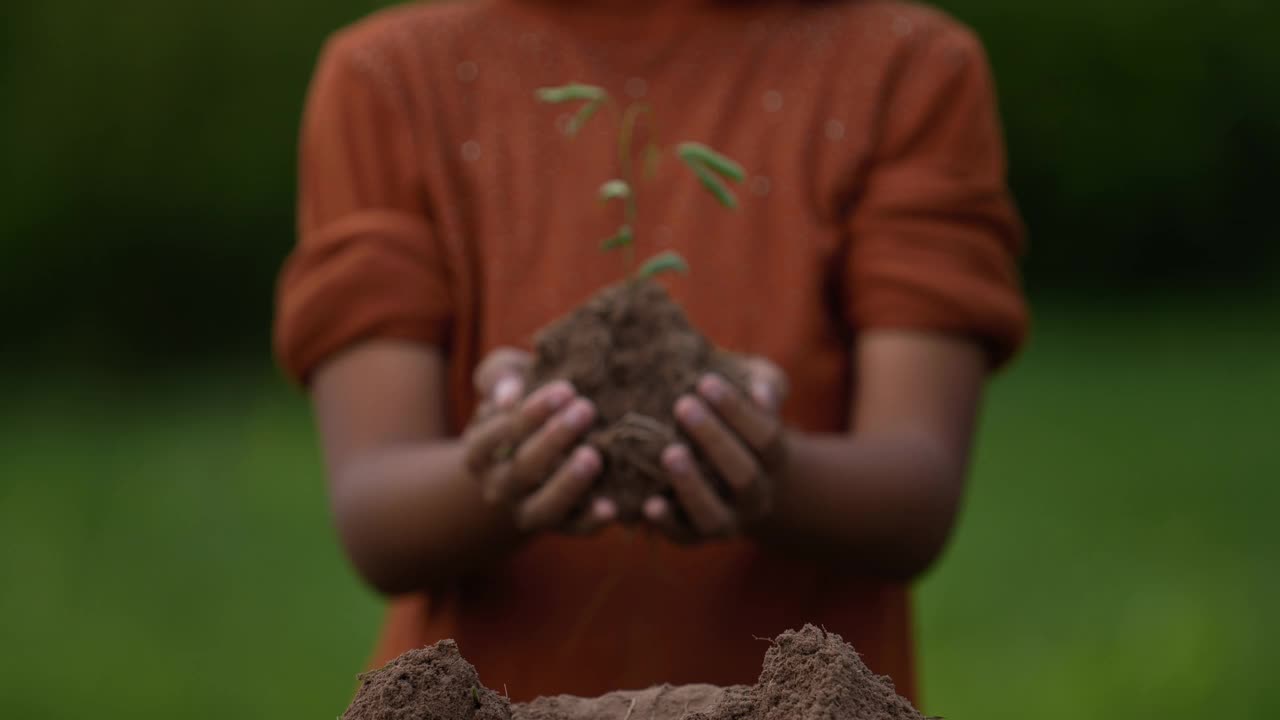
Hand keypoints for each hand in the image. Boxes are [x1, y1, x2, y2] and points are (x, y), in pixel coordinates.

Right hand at [463, 348, 617, 533]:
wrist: (536, 454)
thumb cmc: (526, 405)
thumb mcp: (509, 379)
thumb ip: (501, 375)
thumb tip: (508, 394)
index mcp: (478, 453)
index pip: (495, 436)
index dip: (529, 413)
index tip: (566, 389)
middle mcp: (499, 487)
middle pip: (522, 469)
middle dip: (555, 439)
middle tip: (587, 409)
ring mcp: (527, 511)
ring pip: (543, 508)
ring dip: (568, 484)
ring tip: (593, 456)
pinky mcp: (561, 525)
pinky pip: (574, 529)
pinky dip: (591, 522)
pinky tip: (610, 507)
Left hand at [645, 356, 789, 541]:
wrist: (733, 477)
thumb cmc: (738, 423)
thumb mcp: (755, 398)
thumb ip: (765, 385)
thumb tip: (762, 390)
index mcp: (774, 461)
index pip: (766, 439)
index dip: (739, 411)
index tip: (706, 381)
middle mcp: (755, 497)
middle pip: (743, 476)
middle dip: (714, 440)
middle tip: (683, 405)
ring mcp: (726, 521)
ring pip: (714, 515)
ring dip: (691, 484)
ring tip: (670, 452)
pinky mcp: (693, 536)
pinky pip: (682, 537)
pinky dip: (666, 523)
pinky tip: (649, 504)